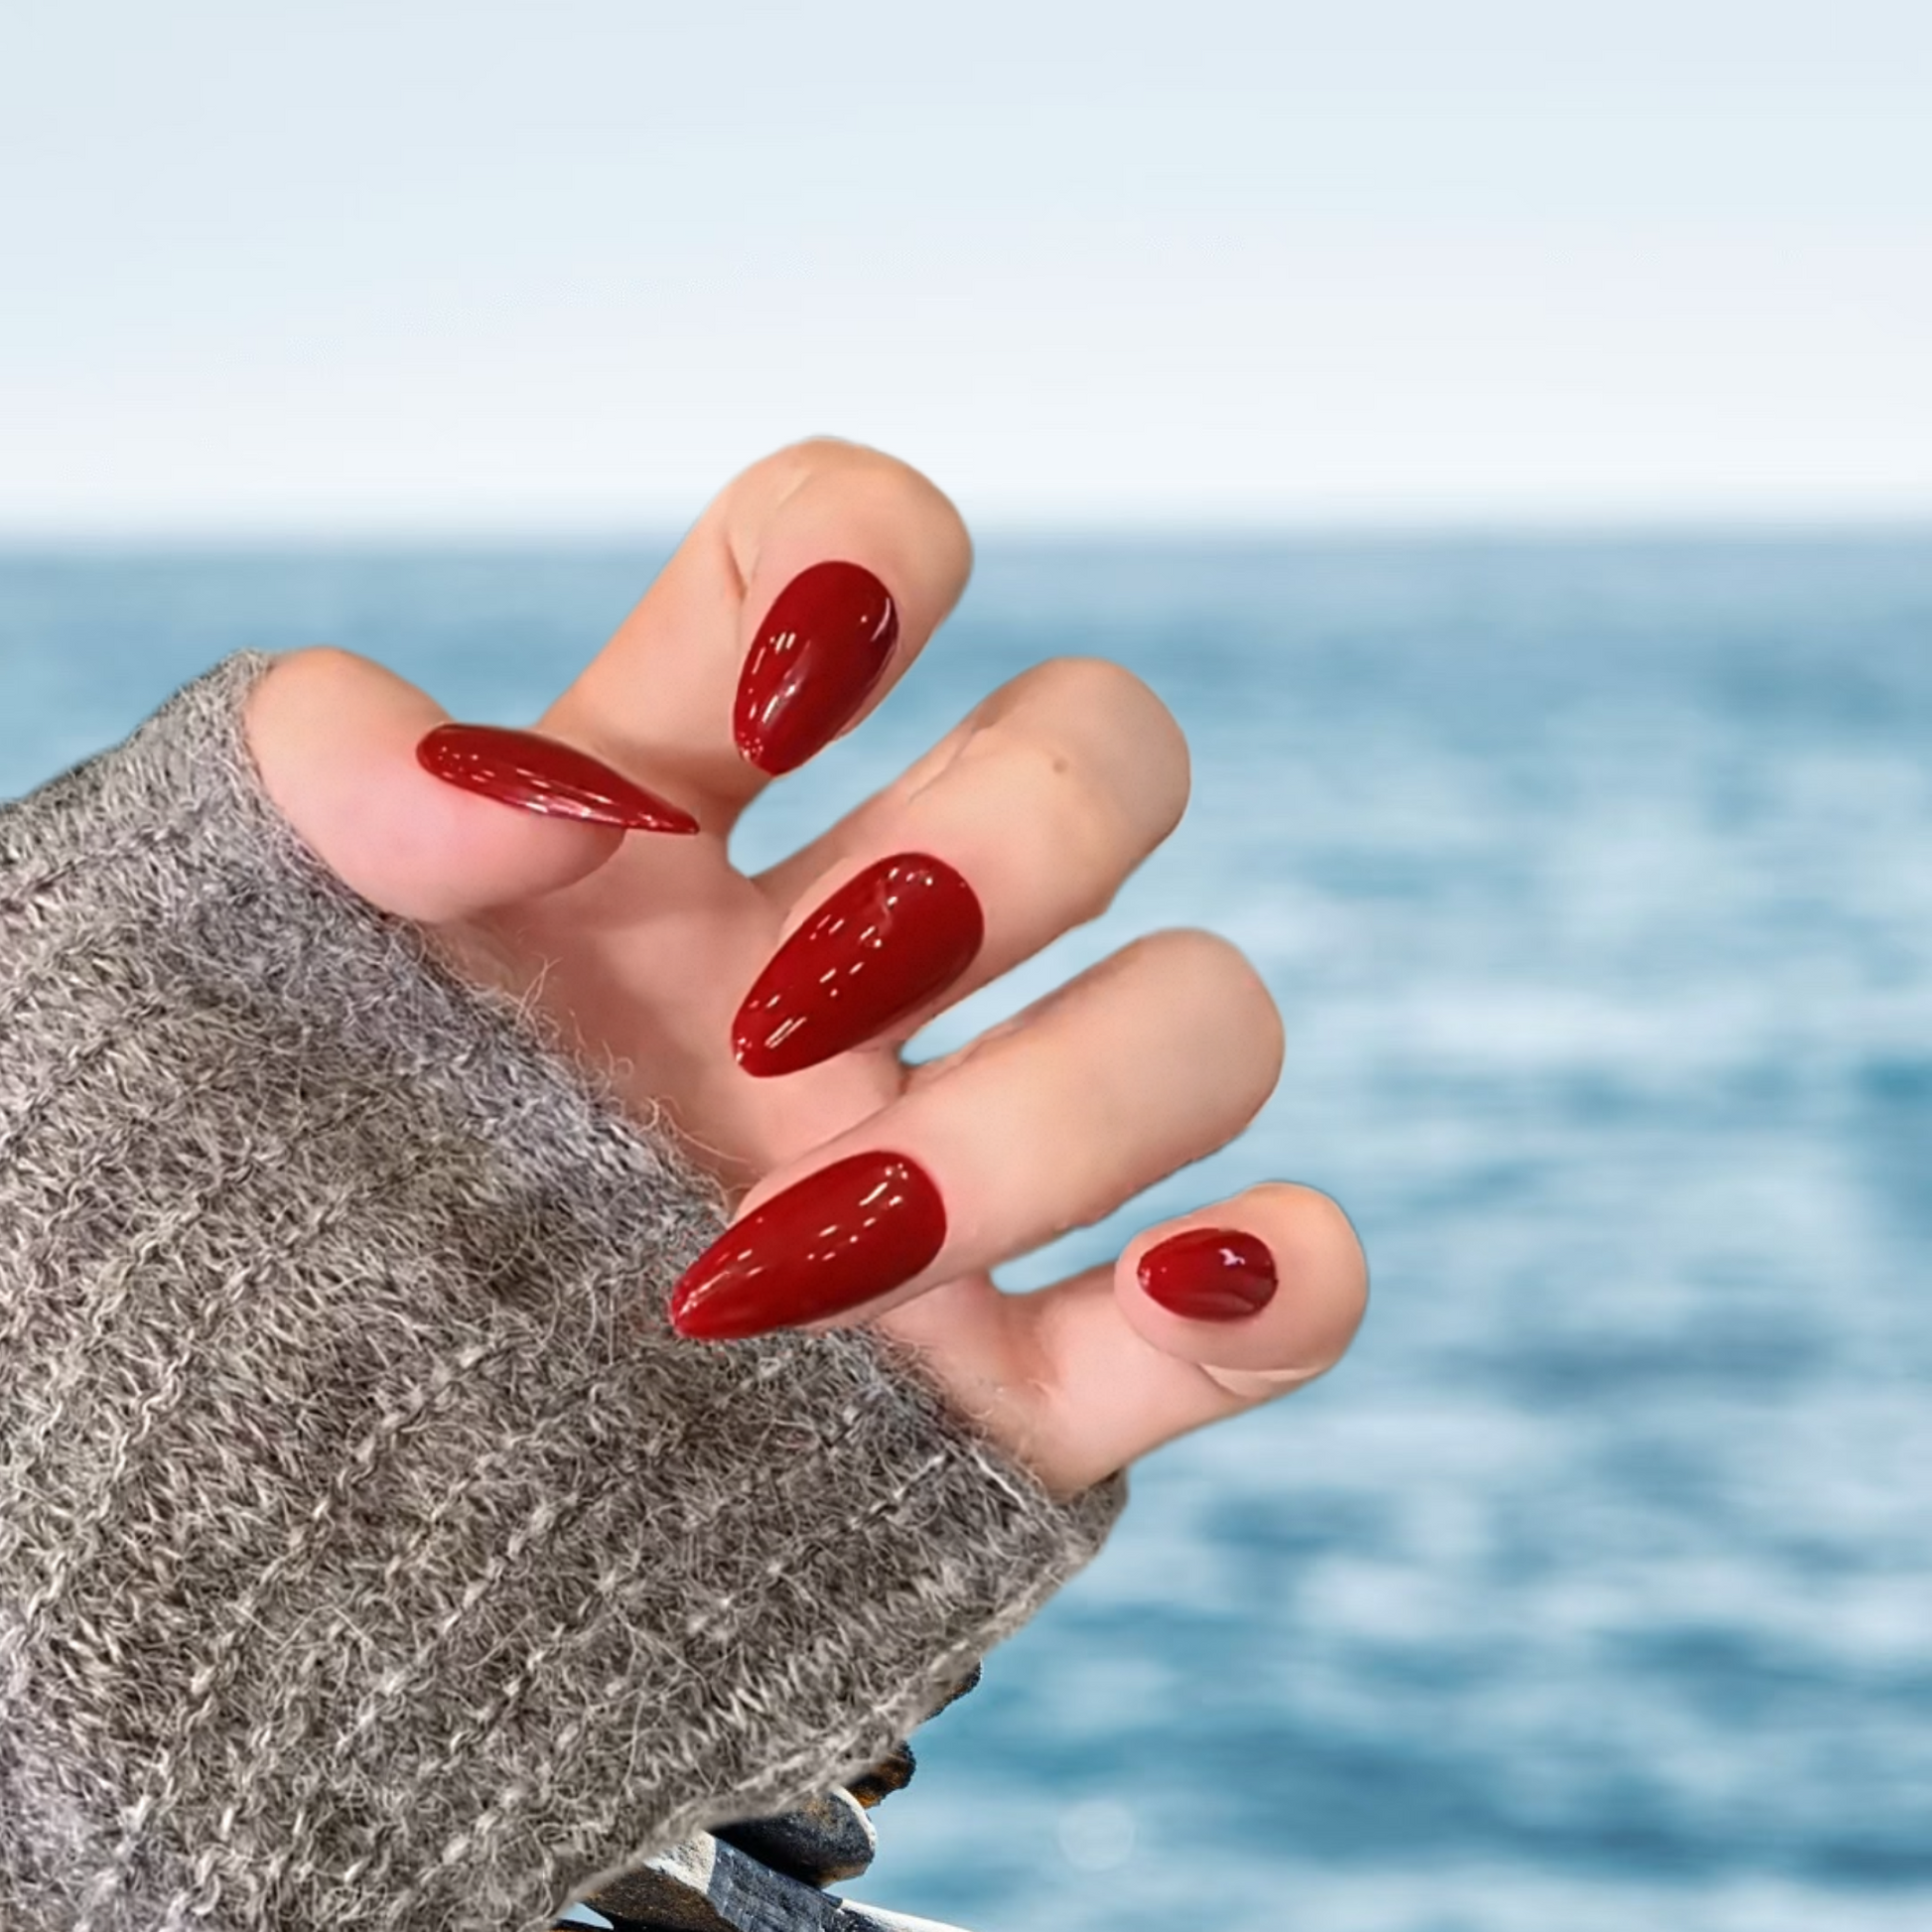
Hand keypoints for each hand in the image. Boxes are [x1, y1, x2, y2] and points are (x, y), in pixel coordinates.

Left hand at [242, 439, 1367, 1497]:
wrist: (282, 1480)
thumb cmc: (256, 1188)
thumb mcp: (241, 951)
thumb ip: (324, 786)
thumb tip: (517, 785)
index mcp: (674, 816)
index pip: (855, 550)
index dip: (865, 563)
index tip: (764, 711)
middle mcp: (861, 958)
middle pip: (1106, 759)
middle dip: (990, 863)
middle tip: (774, 1033)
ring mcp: (967, 1159)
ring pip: (1212, 1019)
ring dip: (1062, 1115)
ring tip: (824, 1251)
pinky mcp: (1029, 1381)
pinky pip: (1276, 1302)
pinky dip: (1281, 1277)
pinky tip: (1169, 1282)